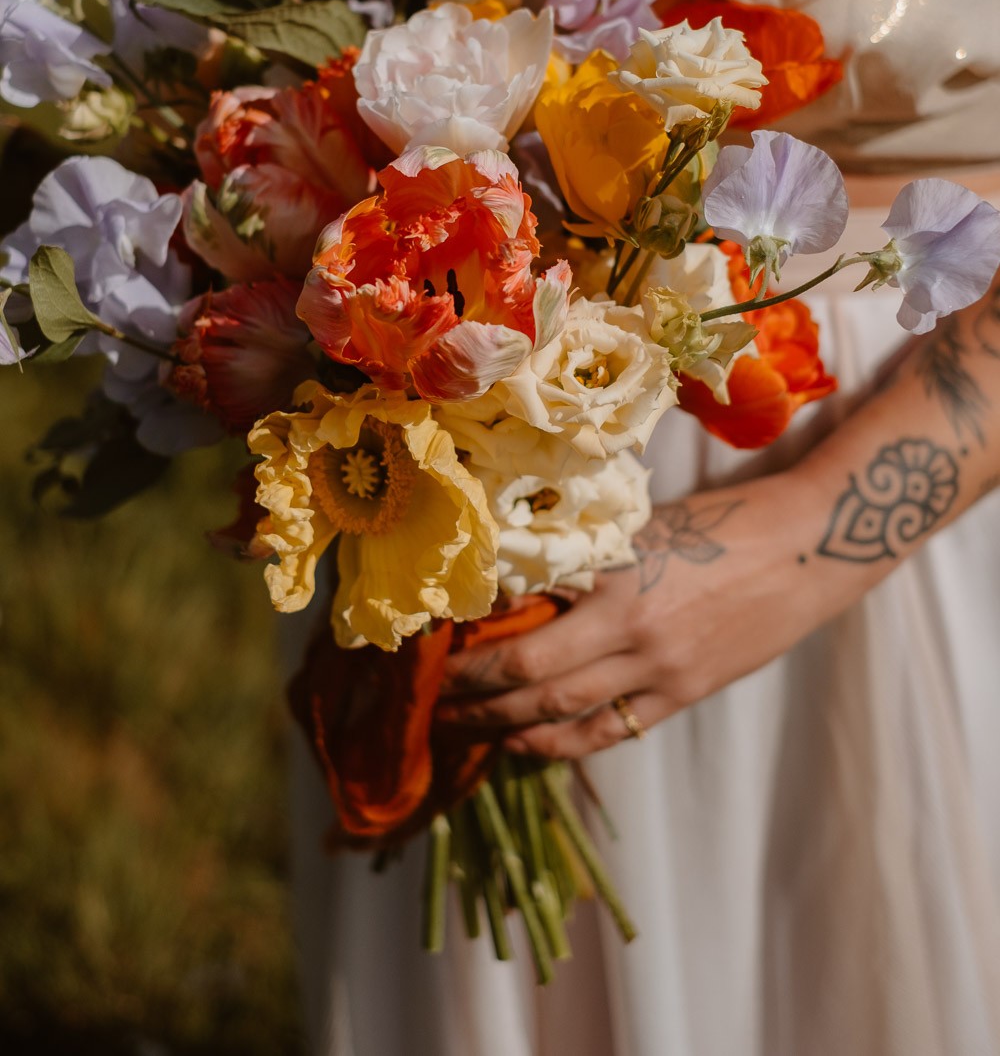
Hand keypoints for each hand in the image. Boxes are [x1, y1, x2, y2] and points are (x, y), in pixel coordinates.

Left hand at [436, 470, 851, 758]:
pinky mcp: (683, 694)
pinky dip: (559, 743)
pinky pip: (609, 731)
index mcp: (616, 575)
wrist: (808, 546)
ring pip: (561, 712)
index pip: (523, 615)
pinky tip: (526, 746)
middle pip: (530, 675)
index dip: (472, 634)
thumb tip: (519, 578)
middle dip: (471, 689)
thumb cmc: (724, 521)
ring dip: (503, 724)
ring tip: (462, 727)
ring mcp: (659, 669)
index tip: (432, 638)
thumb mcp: (645, 527)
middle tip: (430, 694)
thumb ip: (589, 557)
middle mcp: (631, 628)